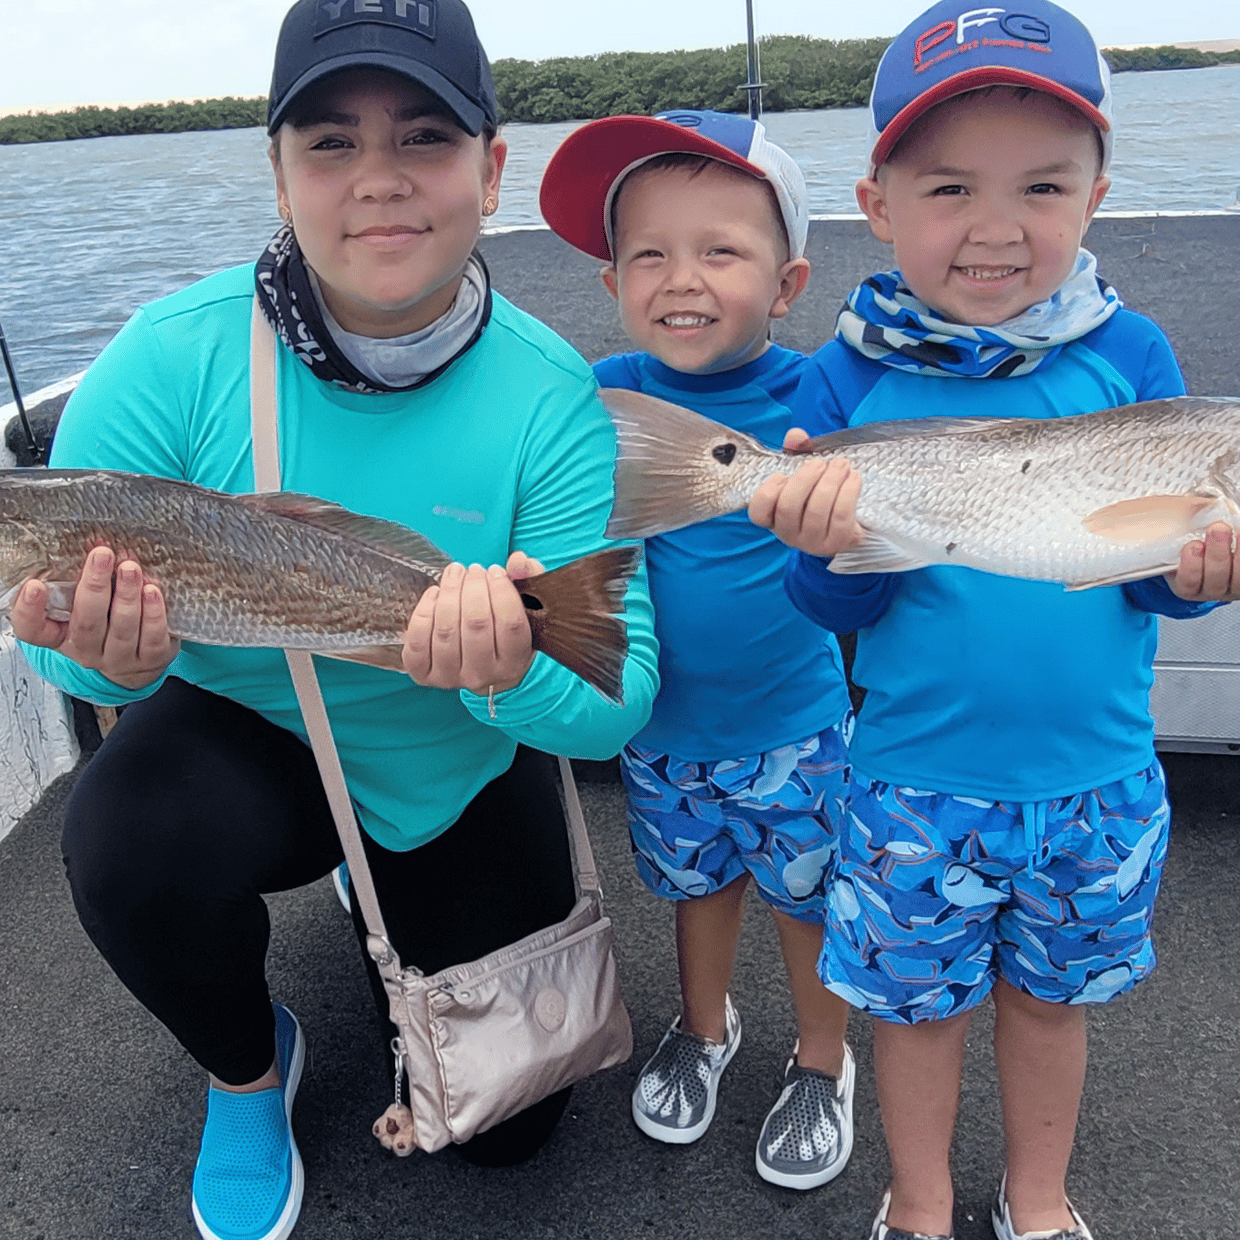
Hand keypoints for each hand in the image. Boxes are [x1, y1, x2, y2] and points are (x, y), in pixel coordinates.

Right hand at [10, 546, 178, 689]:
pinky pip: (151, 638)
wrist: (139, 660)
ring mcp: (119, 659)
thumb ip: (77, 584)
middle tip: (102, 554)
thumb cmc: (106, 623)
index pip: (32, 630)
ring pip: (122, 629)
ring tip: (131, 569)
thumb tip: (90, 543)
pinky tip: (153, 591)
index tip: (35, 585)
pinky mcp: (150, 660)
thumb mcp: (82, 607)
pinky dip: (153, 614)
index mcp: (60, 636)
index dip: (29, 610)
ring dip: (126, 595)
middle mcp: (86, 650)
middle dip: (95, 586)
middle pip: (87, 622)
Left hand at [402, 552, 544, 694]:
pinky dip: (424, 611)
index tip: (496, 571)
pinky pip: (418, 641)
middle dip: (474, 587)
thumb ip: (527, 579)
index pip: (511, 623)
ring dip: (449, 593)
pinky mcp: (424, 674)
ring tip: (455, 574)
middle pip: (477, 623)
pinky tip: (434, 594)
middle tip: (474, 570)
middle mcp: (483, 675)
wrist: (479, 666)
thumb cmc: (502, 632)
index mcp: (513, 663)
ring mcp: (451, 677)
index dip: (502, 590)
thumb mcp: (523, 609)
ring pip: (446, 630)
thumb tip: (519, 560)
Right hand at [748, 428, 864, 556]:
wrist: (849, 524)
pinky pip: (841, 516)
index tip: (781, 474)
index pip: (758, 513)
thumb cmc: (818, 495)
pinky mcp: (837, 543)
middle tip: (819, 463)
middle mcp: (789, 533)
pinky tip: (853, 477)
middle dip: (805, 479)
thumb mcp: (803, 474)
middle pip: (788, 507)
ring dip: (831, 481)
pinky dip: (848, 492)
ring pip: (817, 511)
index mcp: (775, 517)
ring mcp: (813, 542)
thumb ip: (796, 453)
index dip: (767, 492)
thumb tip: (796, 436)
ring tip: (841, 465)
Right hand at [1167, 522, 1239, 600]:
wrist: (1213, 539)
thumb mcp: (1180, 532)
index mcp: (1186, 584)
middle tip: (1218, 528)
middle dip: (1217, 553)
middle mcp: (1211, 589)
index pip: (1188, 583)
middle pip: (1215, 581)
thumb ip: (1183, 524)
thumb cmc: (1192, 537)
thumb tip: (1197, 509)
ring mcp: (1233, 586)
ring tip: (1238, 530)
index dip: (1191, 566)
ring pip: (1238, 578)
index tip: (1193, 545)